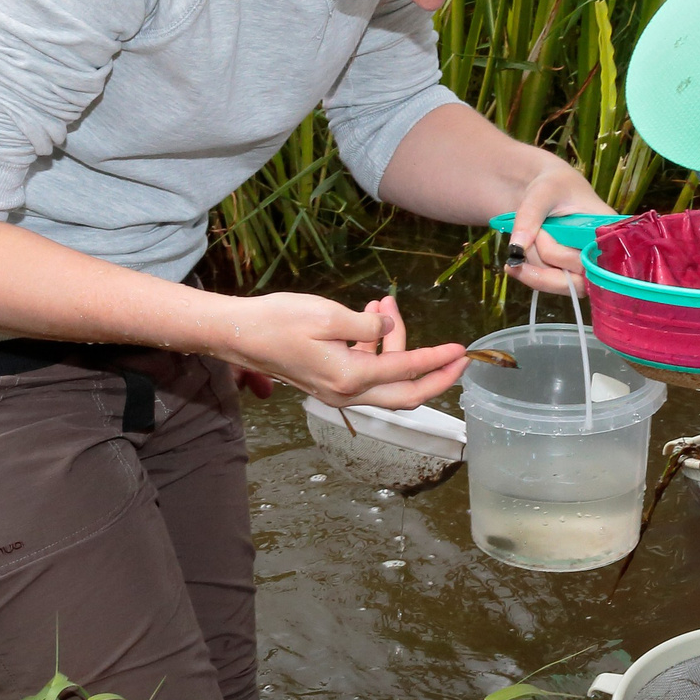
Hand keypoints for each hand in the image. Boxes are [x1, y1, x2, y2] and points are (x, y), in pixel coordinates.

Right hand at [215, 291, 466, 409]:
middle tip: (457, 356)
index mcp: (350, 378)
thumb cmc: (278, 321)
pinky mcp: (330, 383)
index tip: (461, 350)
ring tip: (385, 304)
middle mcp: (347, 393)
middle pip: (406, 394)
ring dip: (396, 345)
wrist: (238, 335)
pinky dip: (377, 348)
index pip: (407, 372)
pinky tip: (369, 317)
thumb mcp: (327, 315)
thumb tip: (387, 329)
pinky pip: (367, 372)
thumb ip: (366, 326)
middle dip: (436, 376)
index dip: (438, 361)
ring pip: (386, 379)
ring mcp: (338, 392)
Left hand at [504, 160, 611, 296]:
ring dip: (535, 260)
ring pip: (558, 282)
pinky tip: (515, 262)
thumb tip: (517, 250)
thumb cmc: (552, 184)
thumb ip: (530, 216)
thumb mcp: (542, 192)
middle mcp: (601, 254)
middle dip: (546, 253)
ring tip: (533, 232)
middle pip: (578, 276)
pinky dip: (529, 273)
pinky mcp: (568, 275)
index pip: (601, 259)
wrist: (543, 191)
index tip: (542, 236)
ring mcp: (585, 268)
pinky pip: (549, 284)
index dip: (573, 257)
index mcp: (607, 228)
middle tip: (537, 228)